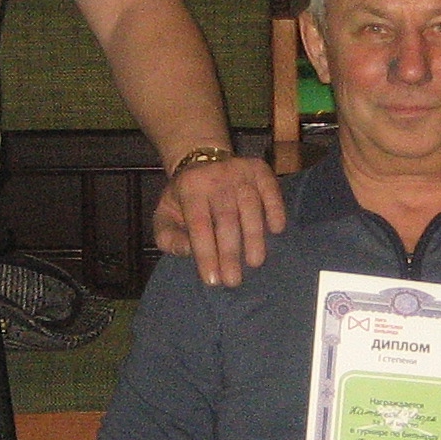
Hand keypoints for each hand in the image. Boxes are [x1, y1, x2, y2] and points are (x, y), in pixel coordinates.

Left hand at [152, 155, 288, 287]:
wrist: (201, 158)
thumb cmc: (183, 197)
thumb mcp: (164, 215)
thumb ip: (169, 237)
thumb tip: (188, 251)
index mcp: (189, 187)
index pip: (199, 224)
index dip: (206, 253)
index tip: (213, 280)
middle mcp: (215, 176)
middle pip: (226, 218)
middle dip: (230, 252)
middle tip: (233, 281)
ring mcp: (239, 171)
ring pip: (250, 206)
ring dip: (254, 236)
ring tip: (255, 262)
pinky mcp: (259, 169)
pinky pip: (271, 190)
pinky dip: (275, 209)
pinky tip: (276, 230)